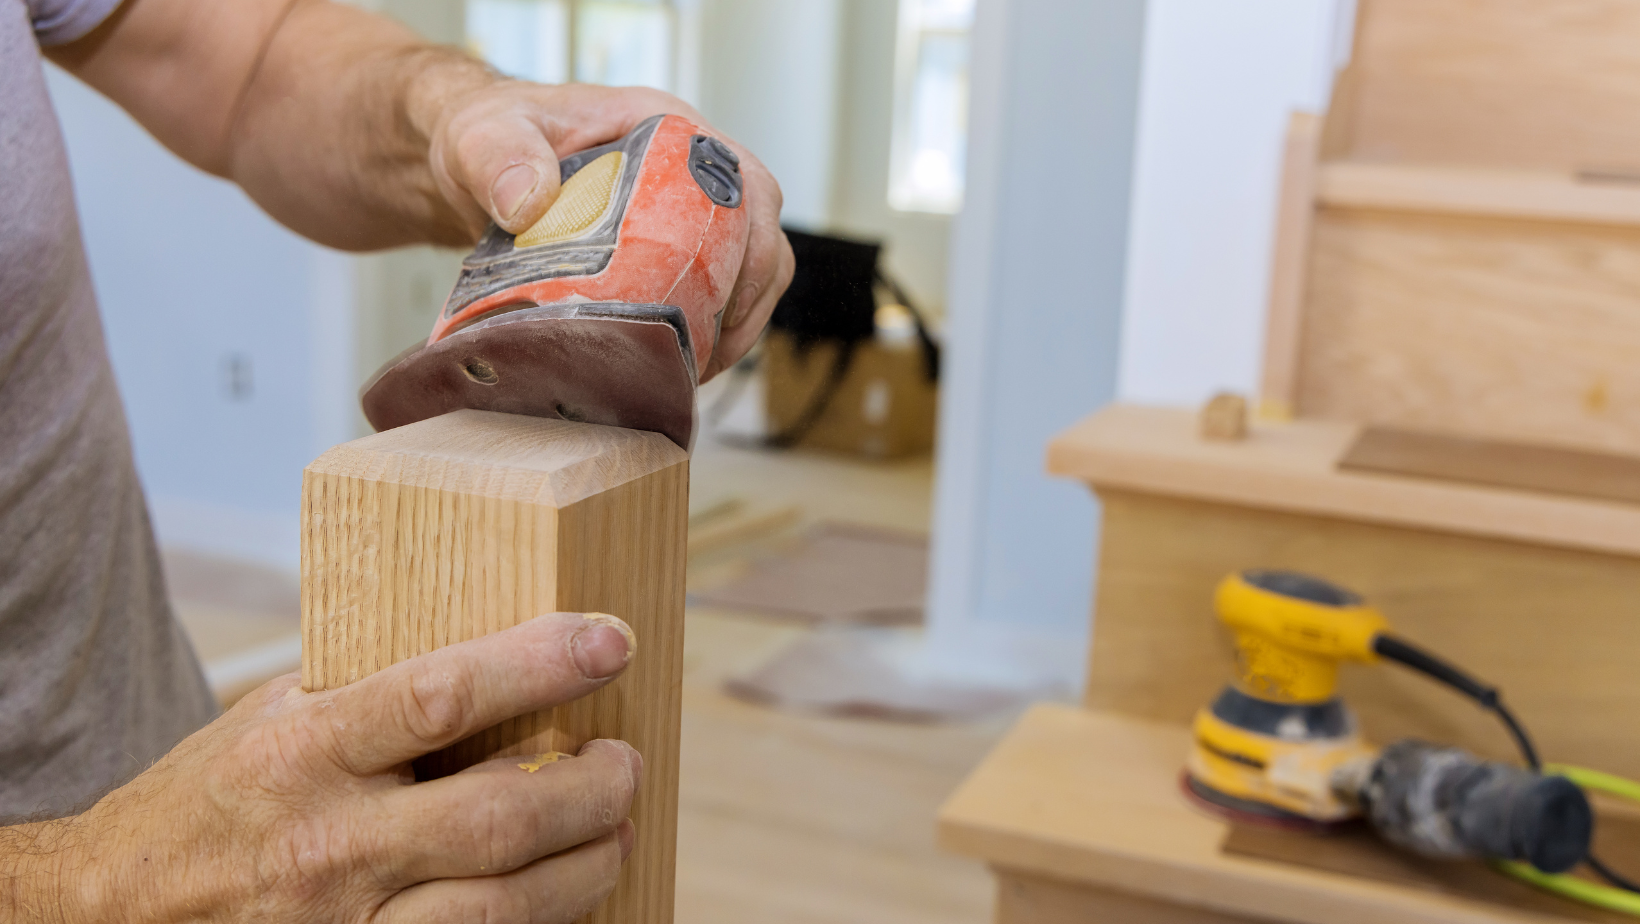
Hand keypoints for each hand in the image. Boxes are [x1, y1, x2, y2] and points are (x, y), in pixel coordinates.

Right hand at [2, 612, 641, 923]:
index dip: (539, 664)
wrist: (110, 913)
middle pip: (499, 815)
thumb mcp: (274, 717)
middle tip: (625, 763)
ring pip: (503, 906)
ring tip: (613, 833)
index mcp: (303, 750)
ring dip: (584, 867)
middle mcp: (326, 842)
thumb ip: (373, 693)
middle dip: (593, 787)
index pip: (442, 694)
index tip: (609, 641)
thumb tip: (506, 659)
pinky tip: (556, 895)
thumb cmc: (212, 801)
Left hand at [427, 81, 794, 381]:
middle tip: (710, 354)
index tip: (725, 299)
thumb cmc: (486, 132)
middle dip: (748, 299)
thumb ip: (498, 157)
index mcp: (668, 128)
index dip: (753, 244)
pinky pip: (713, 290)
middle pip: (760, 234)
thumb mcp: (481, 137)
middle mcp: (689, 168)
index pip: (745, 183)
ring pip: (747, 268)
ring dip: (736, 321)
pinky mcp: (667, 251)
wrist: (470, 163)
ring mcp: (683, 212)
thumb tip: (528, 201)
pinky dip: (708, 328)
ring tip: (698, 369)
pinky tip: (677, 361)